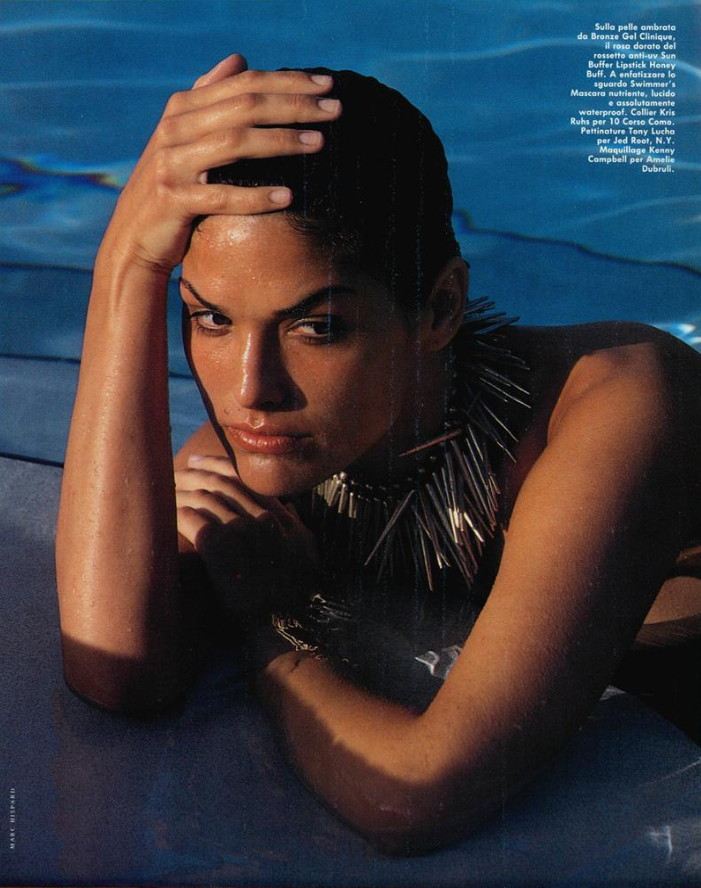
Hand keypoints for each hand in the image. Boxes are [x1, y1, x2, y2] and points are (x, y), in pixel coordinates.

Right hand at [98, 53, 339, 274]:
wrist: (134, 238)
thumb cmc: (173, 187)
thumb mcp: (185, 137)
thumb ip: (209, 98)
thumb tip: (238, 60)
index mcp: (182, 109)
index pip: (243, 84)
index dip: (287, 82)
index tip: (327, 86)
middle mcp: (175, 129)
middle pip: (244, 107)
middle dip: (294, 105)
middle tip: (335, 110)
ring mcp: (172, 164)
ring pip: (236, 143)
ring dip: (282, 141)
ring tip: (319, 144)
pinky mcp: (173, 200)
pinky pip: (223, 195)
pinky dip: (257, 196)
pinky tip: (289, 196)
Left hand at [175, 454, 319, 623]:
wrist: (281, 625)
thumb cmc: (293, 594)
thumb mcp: (306, 553)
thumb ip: (296, 526)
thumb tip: (287, 506)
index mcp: (280, 518)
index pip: (247, 480)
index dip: (220, 467)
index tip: (201, 462)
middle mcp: (262, 521)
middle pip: (223, 485)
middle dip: (198, 474)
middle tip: (180, 470)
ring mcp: (241, 534)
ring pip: (206, 500)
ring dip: (184, 491)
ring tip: (167, 489)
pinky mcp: (220, 551)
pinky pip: (194, 520)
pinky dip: (179, 512)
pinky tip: (168, 511)